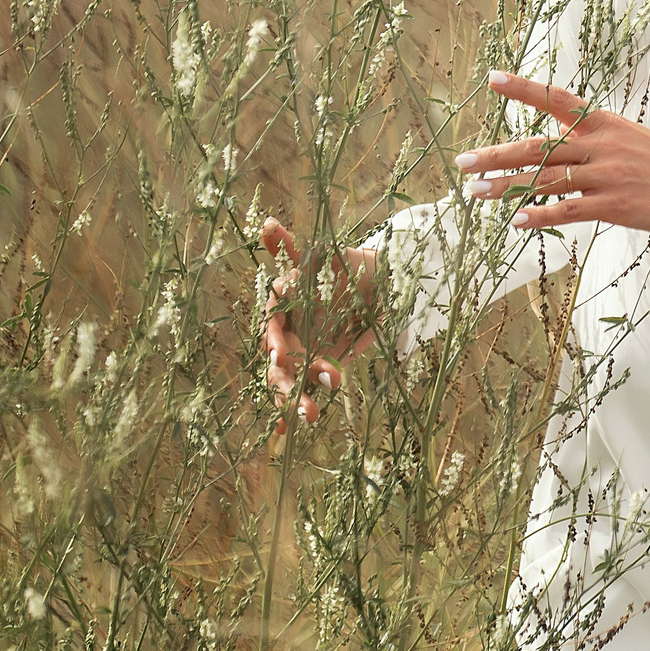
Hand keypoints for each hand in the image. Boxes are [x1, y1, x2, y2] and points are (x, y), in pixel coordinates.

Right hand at [259, 219, 378, 425]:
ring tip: (311, 414)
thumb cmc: (346, 265)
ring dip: (295, 399)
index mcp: (284, 305)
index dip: (273, 340)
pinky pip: (306, 388)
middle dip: (286, 382)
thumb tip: (268, 223)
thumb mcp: (322, 255)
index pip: (272, 324)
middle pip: (278, 361)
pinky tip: (295, 426)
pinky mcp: (321, 364)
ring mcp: (303, 350)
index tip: (280, 354)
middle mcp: (289, 330)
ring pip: (289, 380)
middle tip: (300, 399)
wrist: (380, 283)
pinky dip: (298, 407)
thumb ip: (292, 248)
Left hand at [462, 70, 649, 236]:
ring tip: (475, 192)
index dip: (524, 88)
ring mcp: (607, 174)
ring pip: (546, 178)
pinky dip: (540, 214)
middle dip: (496, 153)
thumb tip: (559, 151)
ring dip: (506, 186)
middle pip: (538, 145)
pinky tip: (517, 220)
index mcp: (604, 122)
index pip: (558, 99)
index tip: (492, 78)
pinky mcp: (615, 204)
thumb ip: (595, 141)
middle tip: (462, 162)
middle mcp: (601, 143)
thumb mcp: (631, 139)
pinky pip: (569, 209)